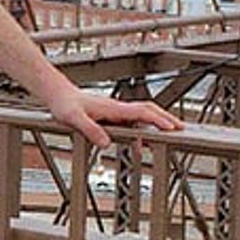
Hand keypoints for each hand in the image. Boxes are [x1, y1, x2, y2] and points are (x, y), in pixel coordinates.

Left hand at [43, 85, 182, 148]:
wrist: (57, 95)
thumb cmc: (64, 105)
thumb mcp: (74, 119)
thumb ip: (90, 130)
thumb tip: (106, 144)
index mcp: (112, 108)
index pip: (142, 113)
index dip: (158, 120)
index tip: (172, 128)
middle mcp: (117, 108)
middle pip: (148, 110)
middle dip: (166, 118)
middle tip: (181, 129)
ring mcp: (115, 110)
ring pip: (142, 114)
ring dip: (157, 121)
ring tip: (169, 133)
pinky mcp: (110, 114)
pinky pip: (132, 119)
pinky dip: (144, 125)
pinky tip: (143, 137)